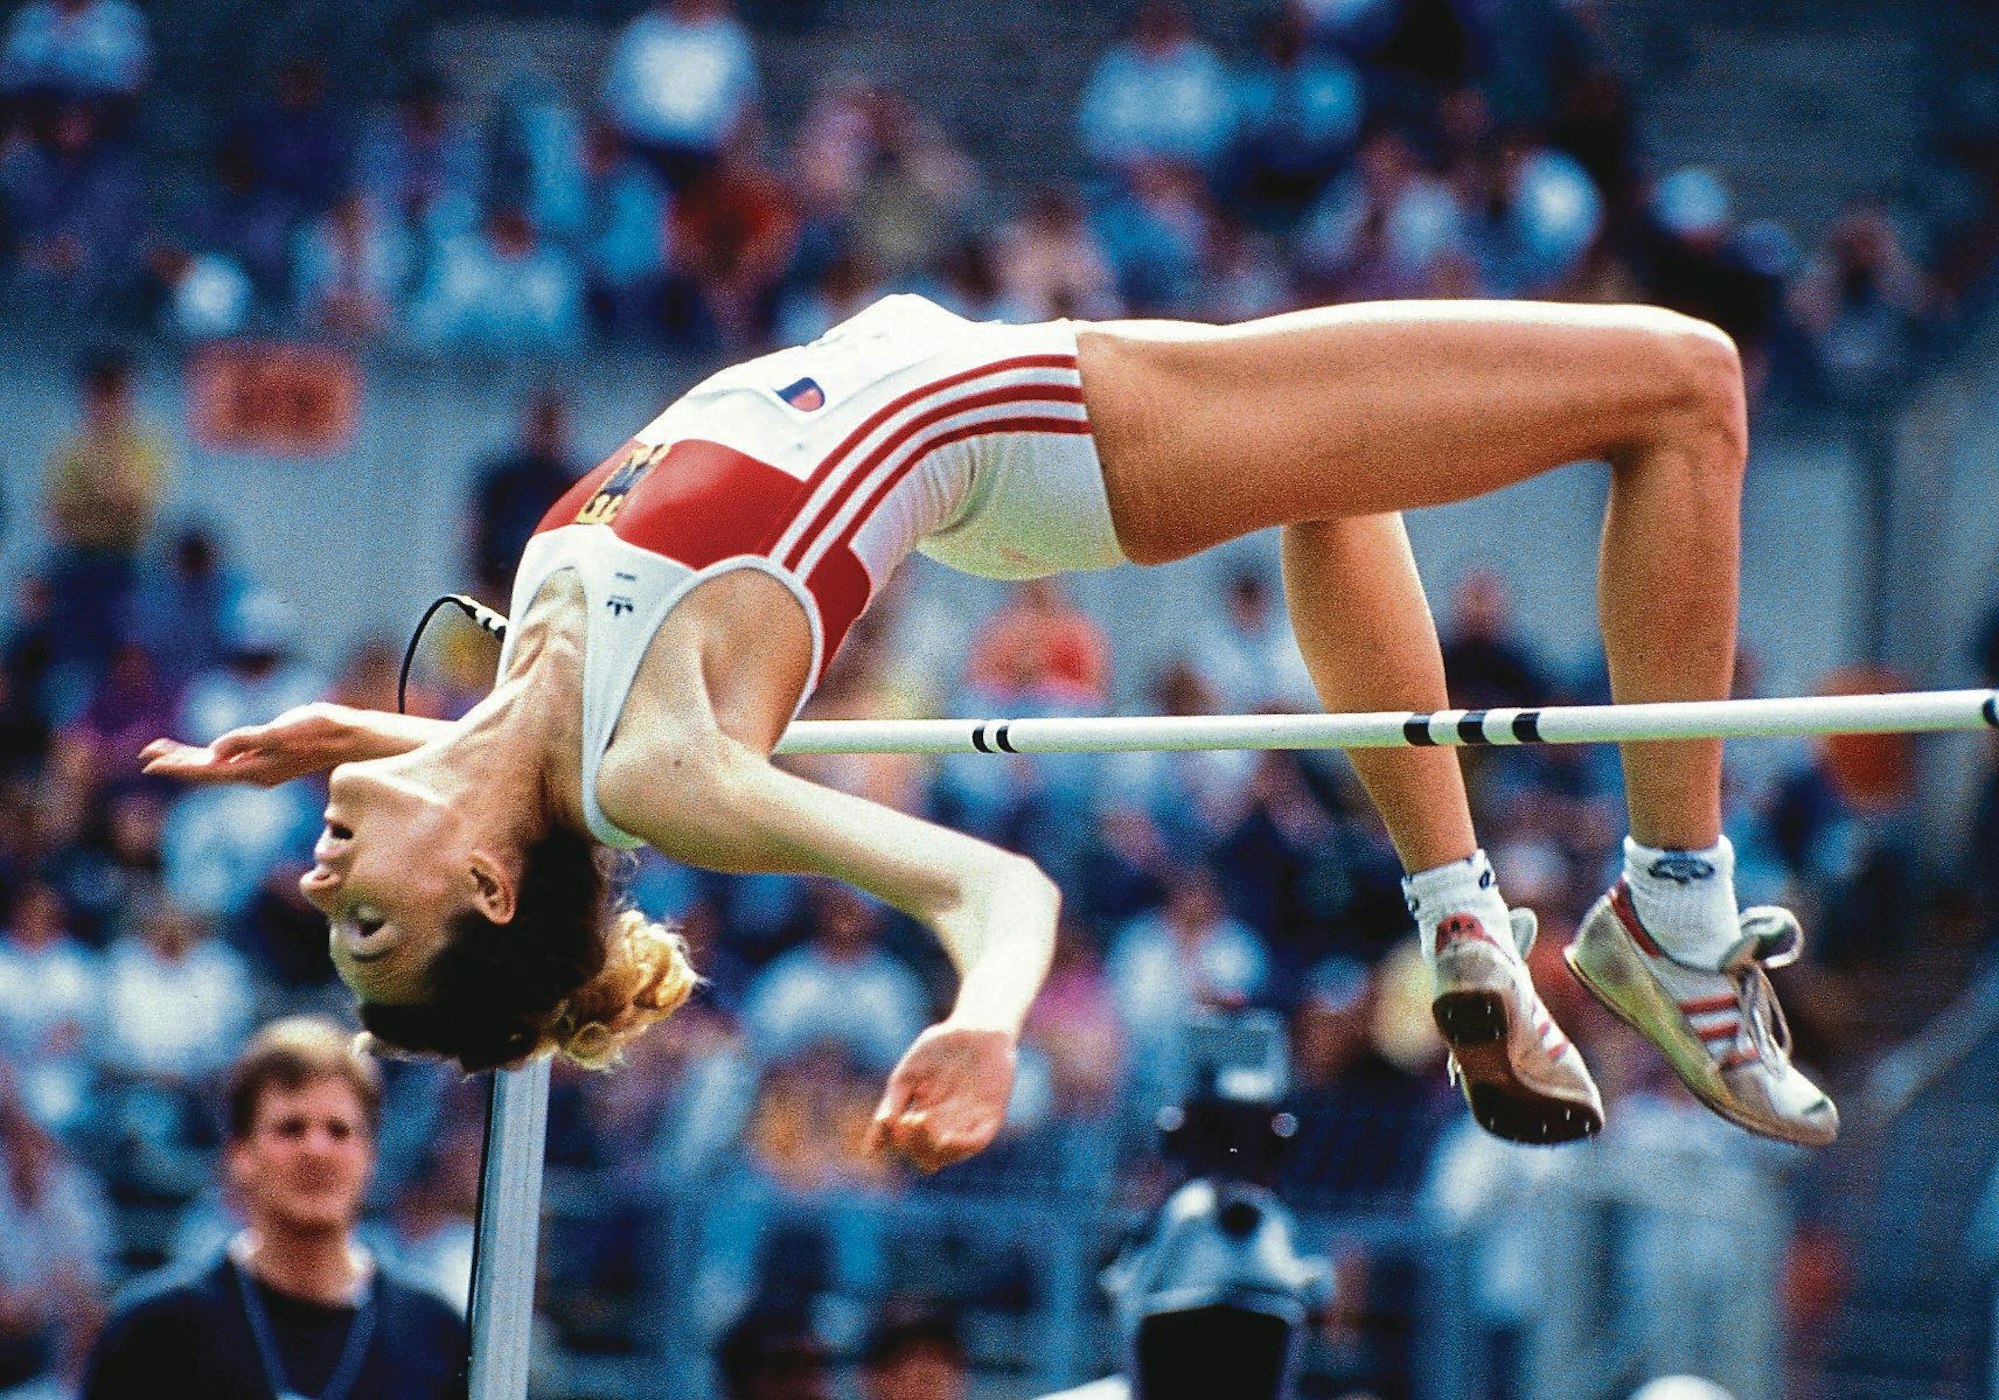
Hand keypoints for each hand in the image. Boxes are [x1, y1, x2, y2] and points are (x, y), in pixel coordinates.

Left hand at [140, 703, 355, 786]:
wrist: (347, 737)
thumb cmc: (317, 731)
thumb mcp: (281, 732)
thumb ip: (247, 740)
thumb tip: (213, 751)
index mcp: (253, 769)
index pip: (206, 771)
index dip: (177, 767)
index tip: (150, 763)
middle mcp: (253, 773)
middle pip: (205, 771)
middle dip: (175, 763)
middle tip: (146, 755)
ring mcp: (259, 767)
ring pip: (215, 766)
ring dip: (188, 759)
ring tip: (161, 750)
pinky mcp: (266, 757)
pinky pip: (228, 759)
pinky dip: (208, 755)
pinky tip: (200, 752)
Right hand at [865, 1023, 1016, 1172]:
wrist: (976, 1025)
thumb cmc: (939, 1047)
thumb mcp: (909, 1074)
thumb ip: (892, 1105)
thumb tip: (871, 1150)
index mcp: (923, 1117)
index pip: (908, 1145)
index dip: (898, 1140)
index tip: (891, 1120)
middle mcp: (945, 1126)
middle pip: (927, 1156)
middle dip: (915, 1143)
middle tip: (911, 1119)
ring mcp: (968, 1123)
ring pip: (949, 1154)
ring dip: (934, 1146)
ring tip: (924, 1121)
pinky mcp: (990, 1116)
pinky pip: (977, 1141)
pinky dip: (962, 1146)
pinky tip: (948, 1138)